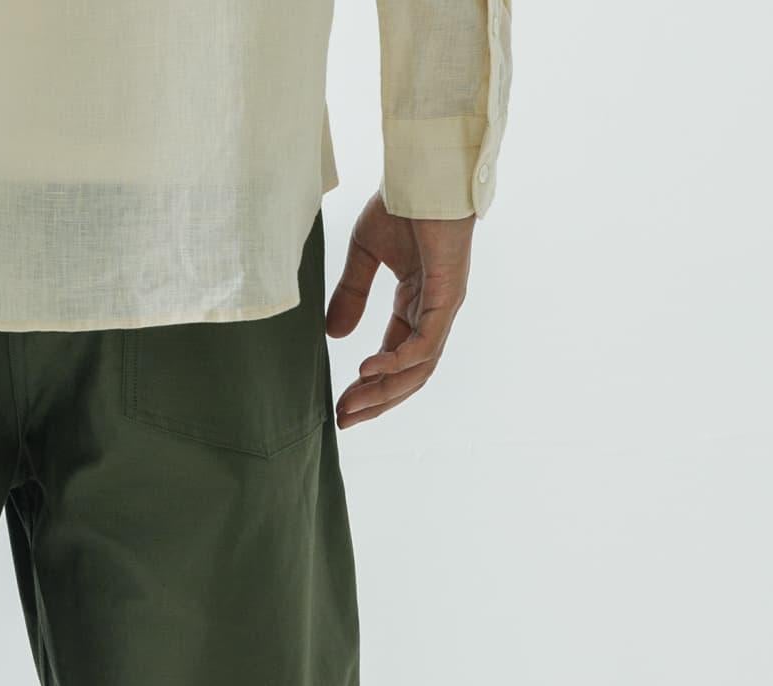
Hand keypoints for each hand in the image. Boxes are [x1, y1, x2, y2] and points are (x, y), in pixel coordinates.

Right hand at [325, 195, 474, 428]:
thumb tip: (333, 336)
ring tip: (352, 405)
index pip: (394, 358)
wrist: (424, 169)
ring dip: (384, 391)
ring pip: (417, 368)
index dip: (369, 386)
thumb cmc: (401, 202)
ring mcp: (443, 306)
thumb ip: (351, 294)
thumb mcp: (365, 254)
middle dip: (375, 401)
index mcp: (415, 303)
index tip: (340, 406)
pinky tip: (369, 369)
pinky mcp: (448, 296)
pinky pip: (424, 344)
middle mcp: (433, 311)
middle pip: (408, 375)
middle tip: (343, 420)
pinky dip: (398, 362)